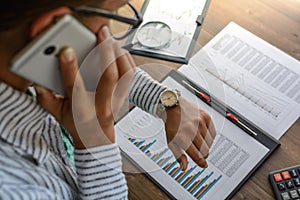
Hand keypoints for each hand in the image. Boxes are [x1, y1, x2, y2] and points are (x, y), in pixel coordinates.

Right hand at [35, 26, 134, 148]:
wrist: (97, 139)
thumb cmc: (78, 126)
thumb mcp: (57, 115)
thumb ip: (46, 99)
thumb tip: (39, 82)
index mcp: (82, 110)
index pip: (75, 88)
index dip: (69, 68)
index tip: (66, 51)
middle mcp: (102, 105)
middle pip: (109, 77)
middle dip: (105, 52)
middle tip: (101, 34)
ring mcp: (116, 100)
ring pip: (124, 74)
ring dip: (119, 53)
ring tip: (110, 39)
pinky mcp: (124, 95)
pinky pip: (130, 74)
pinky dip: (126, 59)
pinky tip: (119, 50)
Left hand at [164, 97, 215, 170]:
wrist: (173, 106)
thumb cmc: (172, 125)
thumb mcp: (171, 142)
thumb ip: (178, 156)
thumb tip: (184, 168)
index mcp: (182, 137)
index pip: (197, 156)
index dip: (201, 163)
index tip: (203, 164)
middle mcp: (192, 129)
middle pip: (205, 151)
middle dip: (203, 154)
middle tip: (198, 151)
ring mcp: (200, 122)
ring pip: (210, 143)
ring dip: (205, 145)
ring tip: (197, 141)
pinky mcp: (206, 117)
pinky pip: (213, 134)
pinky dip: (209, 137)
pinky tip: (202, 135)